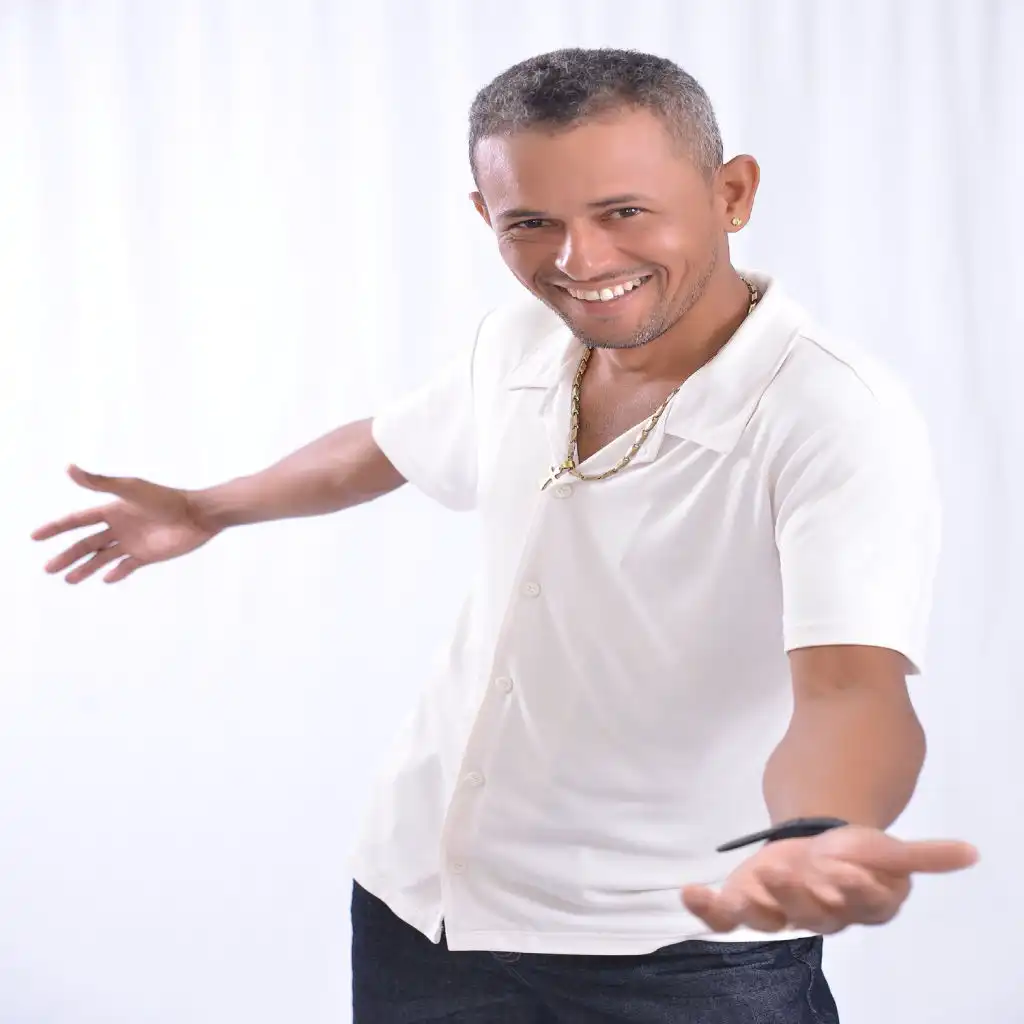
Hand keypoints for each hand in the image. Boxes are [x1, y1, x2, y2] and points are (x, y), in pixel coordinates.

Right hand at [31, 464, 218, 583]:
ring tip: (69, 580)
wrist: (197, 515)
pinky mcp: (147, 555)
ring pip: (102, 558)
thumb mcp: (129, 489)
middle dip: (67, 555)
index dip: (56, 528)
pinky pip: (127, 566)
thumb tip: (68, 467)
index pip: (77, 521)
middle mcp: (119, 527)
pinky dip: (116, 573)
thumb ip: (99, 482)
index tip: (35, 536)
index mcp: (112, 510)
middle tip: (48, 569)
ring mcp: (133, 542)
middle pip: (86, 544)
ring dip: (86, 568)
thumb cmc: (165, 499)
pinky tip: (106, 579)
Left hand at [682, 825, 977, 935]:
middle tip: (786, 865)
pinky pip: (723, 917)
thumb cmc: (853, 851)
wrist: (814, 845)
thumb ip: (924, 855)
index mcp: (857, 905)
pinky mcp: (744, 902)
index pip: (859, 903)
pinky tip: (689, 892)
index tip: (840, 867)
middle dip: (797, 892)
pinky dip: (705, 910)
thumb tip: (970, 853)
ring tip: (747, 884)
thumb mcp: (887, 849)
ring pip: (768, 918)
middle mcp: (817, 915)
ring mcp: (777, 911)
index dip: (849, 887)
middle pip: (810, 913)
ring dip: (758, 901)